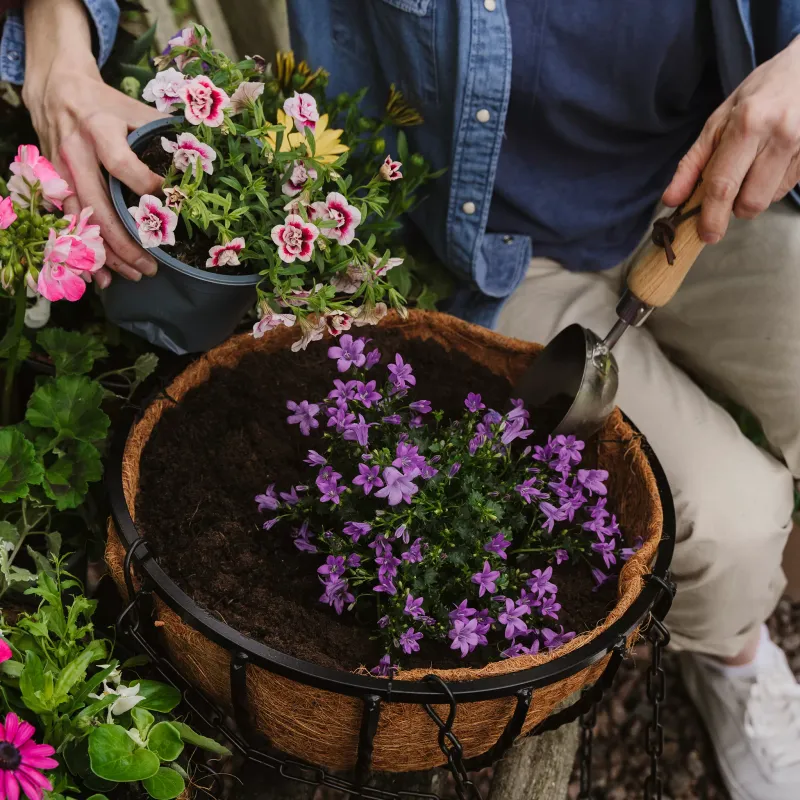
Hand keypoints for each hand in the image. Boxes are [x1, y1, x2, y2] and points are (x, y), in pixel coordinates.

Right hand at [22, 0, 166, 286]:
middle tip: (152, 266)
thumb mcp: (134, 109)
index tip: (172, 203)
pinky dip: (86, 252)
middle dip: (126, 240)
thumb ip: (164, 133)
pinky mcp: (56, 187)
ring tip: (134, 275)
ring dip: (107, 254)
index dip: (147, 185)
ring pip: (82, 221)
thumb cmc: (106, 105)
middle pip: (99, 205)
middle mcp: (76, 154)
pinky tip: (102, 276)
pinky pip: (70, 225)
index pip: (122, 164)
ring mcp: (62, 173)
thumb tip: (205, 159)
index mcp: (99, 130)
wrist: (57, 93)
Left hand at [663, 35, 799, 242]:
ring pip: (769, 199)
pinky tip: (771, 163)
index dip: (712, 216)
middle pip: (750, 201)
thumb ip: (693, 163)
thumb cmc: (757, 95)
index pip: (723, 184)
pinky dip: (772, 186)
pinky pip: (786, 189)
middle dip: (734, 208)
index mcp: (748, 125)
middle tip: (729, 191)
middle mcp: (779, 136)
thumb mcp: (718, 121)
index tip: (706, 235)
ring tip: (752, 168)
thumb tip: (672, 200)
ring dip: (753, 196)